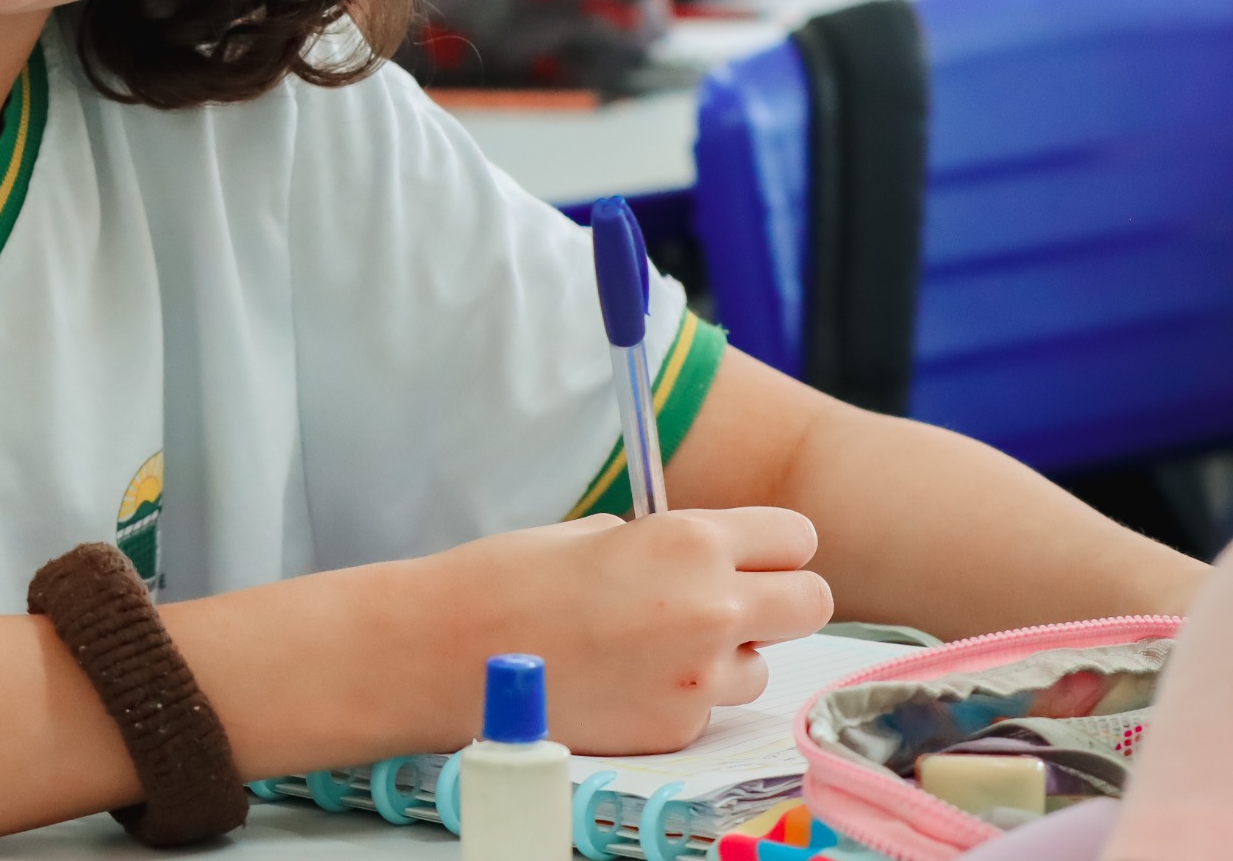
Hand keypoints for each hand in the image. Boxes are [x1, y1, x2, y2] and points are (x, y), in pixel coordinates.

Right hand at [409, 508, 831, 755]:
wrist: (448, 652)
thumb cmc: (509, 579)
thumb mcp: (598, 533)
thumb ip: (669, 545)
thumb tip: (709, 560)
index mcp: (689, 541)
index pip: (796, 537)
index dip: (770, 546)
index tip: (745, 554)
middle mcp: (711, 609)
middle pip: (813, 602)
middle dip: (778, 599)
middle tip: (728, 601)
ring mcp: (698, 678)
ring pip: (762, 663)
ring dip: (726, 654)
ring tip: (653, 645)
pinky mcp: (676, 728)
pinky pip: (709, 707)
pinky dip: (679, 694)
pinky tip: (623, 678)